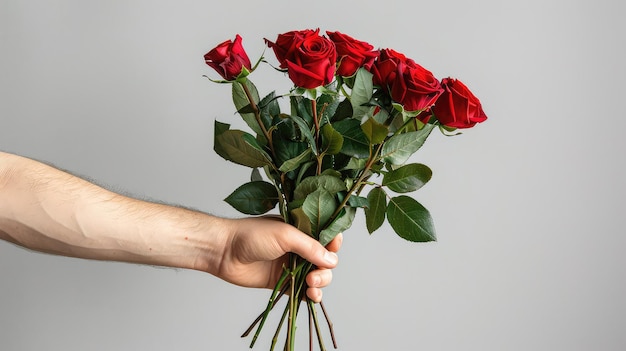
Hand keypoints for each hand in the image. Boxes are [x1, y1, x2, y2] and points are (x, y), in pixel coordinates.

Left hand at [216, 217, 341, 301]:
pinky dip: (311, 295)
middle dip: (325, 269)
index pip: (326, 236)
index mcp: (301, 230)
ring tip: (310, 285)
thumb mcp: (285, 235)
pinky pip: (303, 291)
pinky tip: (311, 296)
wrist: (224, 251)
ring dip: (321, 282)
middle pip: (325, 260)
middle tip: (314, 275)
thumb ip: (310, 247)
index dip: (333, 243)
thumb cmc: (251, 235)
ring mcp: (291, 265)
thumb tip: (332, 260)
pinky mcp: (282, 282)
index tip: (333, 249)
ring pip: (317, 276)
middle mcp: (298, 247)